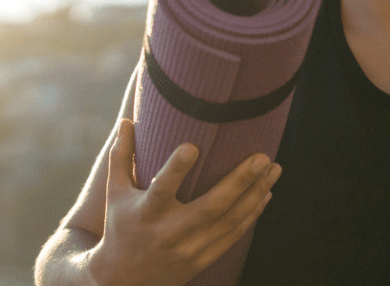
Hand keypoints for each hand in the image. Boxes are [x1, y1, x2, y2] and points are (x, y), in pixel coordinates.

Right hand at [85, 118, 281, 285]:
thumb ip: (122, 156)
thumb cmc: (120, 228)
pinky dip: (252, 215)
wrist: (124, 281)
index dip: (176, 169)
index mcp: (146, 212)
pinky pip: (234, 235)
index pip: (162, 188)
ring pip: (230, 221)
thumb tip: (128, 120)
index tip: (193, 145)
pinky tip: (266, 194)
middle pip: (211, 206)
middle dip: (240, 181)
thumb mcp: (115, 193)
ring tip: (274, 169)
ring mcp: (189, 249)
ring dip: (256, 194)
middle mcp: (170, 232)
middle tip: (262, 157)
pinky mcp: (202, 259)